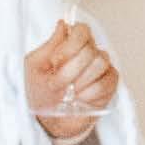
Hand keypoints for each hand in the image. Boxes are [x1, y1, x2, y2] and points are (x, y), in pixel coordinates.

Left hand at [25, 20, 118, 141]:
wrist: (48, 120)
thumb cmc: (40, 91)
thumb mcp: (35, 67)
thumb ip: (49, 45)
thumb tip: (63, 24)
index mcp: (71, 44)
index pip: (82, 30)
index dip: (70, 45)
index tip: (55, 62)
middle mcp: (90, 52)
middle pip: (89, 50)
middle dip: (69, 70)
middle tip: (55, 84)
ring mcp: (102, 68)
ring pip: (100, 63)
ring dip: (79, 81)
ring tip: (68, 93)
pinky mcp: (109, 85)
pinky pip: (106, 83)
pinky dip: (89, 93)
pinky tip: (80, 99)